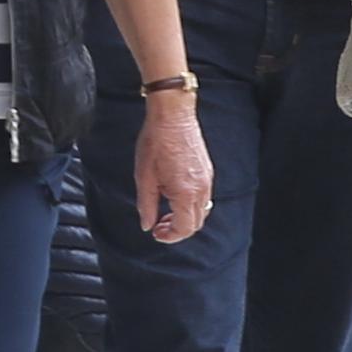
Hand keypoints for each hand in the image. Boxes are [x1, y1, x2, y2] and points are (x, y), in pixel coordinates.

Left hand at [133, 100, 213, 243]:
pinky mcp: (207, 171)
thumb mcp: (144, 177)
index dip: (170, 236)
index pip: (184, 228)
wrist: (173, 115)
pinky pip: (203, 197)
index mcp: (186, 193)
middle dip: (177, 229)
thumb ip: (146, 205)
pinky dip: (190, 204)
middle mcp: (201, 189)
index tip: (156, 232)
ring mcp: (207, 179)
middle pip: (196, 223)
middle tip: (159, 225)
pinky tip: (174, 196)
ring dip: (184, 217)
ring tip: (165, 212)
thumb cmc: (156, 142)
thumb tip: (147, 224)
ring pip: (201, 211)